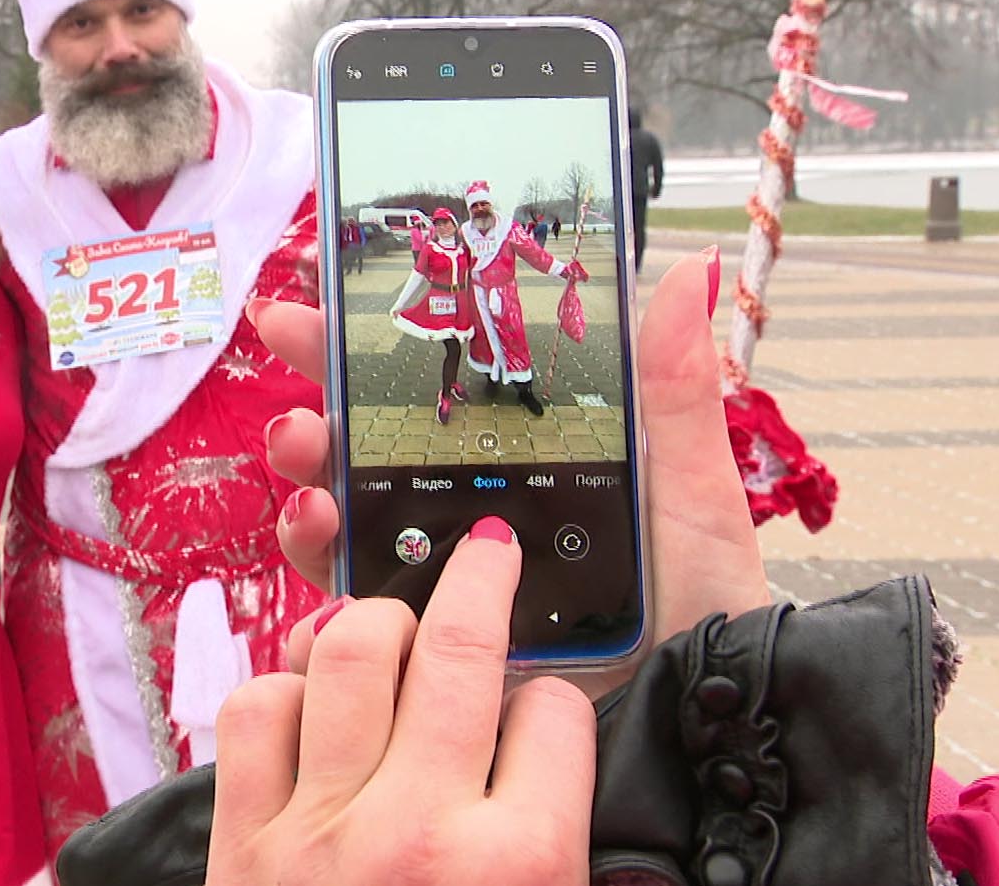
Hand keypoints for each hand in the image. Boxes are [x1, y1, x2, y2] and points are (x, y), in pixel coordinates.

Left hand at [209, 516, 591, 885]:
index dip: (552, 698)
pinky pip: (257, 711)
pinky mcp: (244, 845)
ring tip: (395, 625)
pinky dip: (284, 688)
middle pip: (456, 648)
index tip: (540, 704)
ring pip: (349, 650)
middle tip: (486, 549)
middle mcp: (419, 835)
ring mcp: (322, 833)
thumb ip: (556, 823)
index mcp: (522, 864)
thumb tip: (540, 732)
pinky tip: (312, 701)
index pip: (556, 713)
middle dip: (479, 576)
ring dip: (378, 619)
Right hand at [251, 249, 769, 694]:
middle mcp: (461, 523)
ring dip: (308, 496)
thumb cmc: (703, 612)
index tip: (319, 296)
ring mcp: (435, 593)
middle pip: (362, 455)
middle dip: (314, 410)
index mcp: (512, 468)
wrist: (701, 732)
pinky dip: (321, 613)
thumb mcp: (688, 492)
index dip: (364, 344)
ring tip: (312, 485)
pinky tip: (331, 598)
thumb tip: (691, 266)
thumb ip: (673, 389)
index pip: (422, 393)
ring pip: (343, 535)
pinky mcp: (422, 667)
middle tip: (295, 384)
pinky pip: (350, 636)